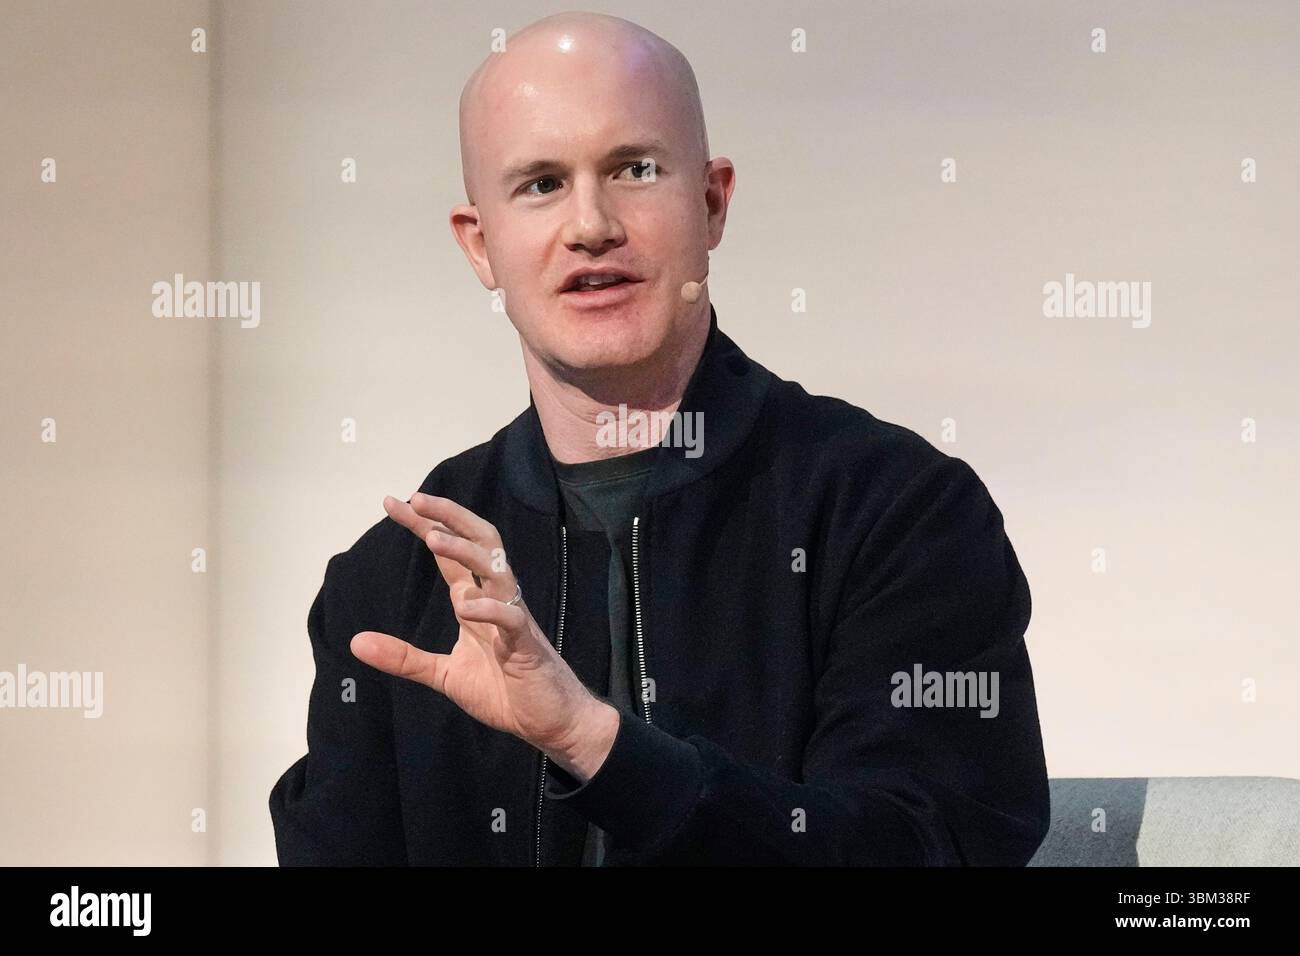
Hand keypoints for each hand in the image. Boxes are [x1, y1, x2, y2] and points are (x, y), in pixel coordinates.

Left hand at [350, 492, 613, 768]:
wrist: (549, 721)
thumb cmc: (504, 692)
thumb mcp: (444, 675)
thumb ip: (403, 657)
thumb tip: (356, 642)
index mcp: (475, 602)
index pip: (448, 554)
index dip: (423, 525)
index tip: (392, 502)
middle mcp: (495, 599)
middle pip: (479, 542)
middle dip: (451, 517)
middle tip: (417, 499)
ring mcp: (513, 618)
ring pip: (495, 569)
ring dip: (466, 550)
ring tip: (434, 538)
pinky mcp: (526, 644)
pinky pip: (511, 617)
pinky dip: (489, 609)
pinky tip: (465, 606)